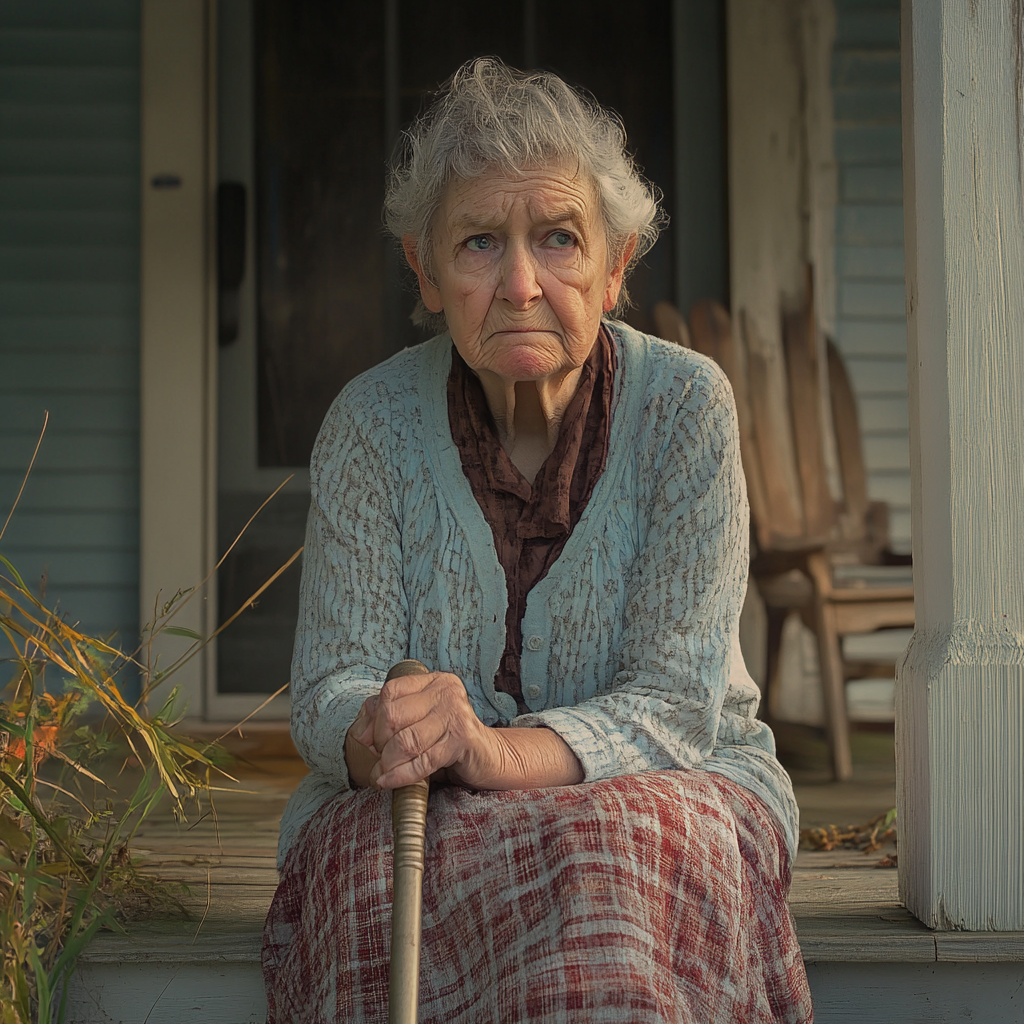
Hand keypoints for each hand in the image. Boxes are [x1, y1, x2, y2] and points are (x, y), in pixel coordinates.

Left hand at [347, 671, 497, 789]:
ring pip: (405, 740)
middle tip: (381, 757)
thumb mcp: (420, 721)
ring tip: (383, 772)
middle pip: (393, 714)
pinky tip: (388, 781)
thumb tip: (361, 732)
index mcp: (434, 681)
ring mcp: (456, 715)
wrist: (488, 756)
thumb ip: (390, 718)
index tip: (370, 740)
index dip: (374, 718)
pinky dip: (400, 775)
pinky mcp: (461, 741)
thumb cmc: (449, 738)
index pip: (390, 691)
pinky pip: (422, 761)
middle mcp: (446, 692)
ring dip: (387, 762)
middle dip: (380, 742)